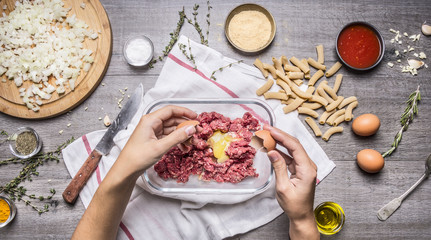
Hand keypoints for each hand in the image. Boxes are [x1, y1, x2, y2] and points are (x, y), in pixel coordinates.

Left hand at [119, 105, 197, 176]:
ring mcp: (153, 131)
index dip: (184, 112)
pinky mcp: (154, 139)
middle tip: (198, 132)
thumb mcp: (160, 147)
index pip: (170, 110)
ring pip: (172, 129)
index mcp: (150, 120)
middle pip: (173, 120)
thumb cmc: (138, 157)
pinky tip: (184, 147)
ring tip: (193, 142)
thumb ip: (177, 137)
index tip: (196, 117)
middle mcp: (152, 123)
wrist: (126, 169)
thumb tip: (191, 128)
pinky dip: (177, 141)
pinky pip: (169, 137)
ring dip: (183, 135)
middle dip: (186, 126)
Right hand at [264, 125, 318, 239]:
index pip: (295, 147)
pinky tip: (272, 146)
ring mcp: (305, 167)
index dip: (282, 136)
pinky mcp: (301, 169)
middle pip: (294, 144)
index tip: (270, 130)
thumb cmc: (294, 205)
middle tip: (266, 128)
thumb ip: (279, 168)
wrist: (301, 216)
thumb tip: (272, 152)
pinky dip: (281, 150)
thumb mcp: (283, 187)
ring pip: (292, 149)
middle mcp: (309, 166)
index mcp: (307, 169)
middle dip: (280, 135)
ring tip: (267, 135)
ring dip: (280, 141)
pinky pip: (291, 156)